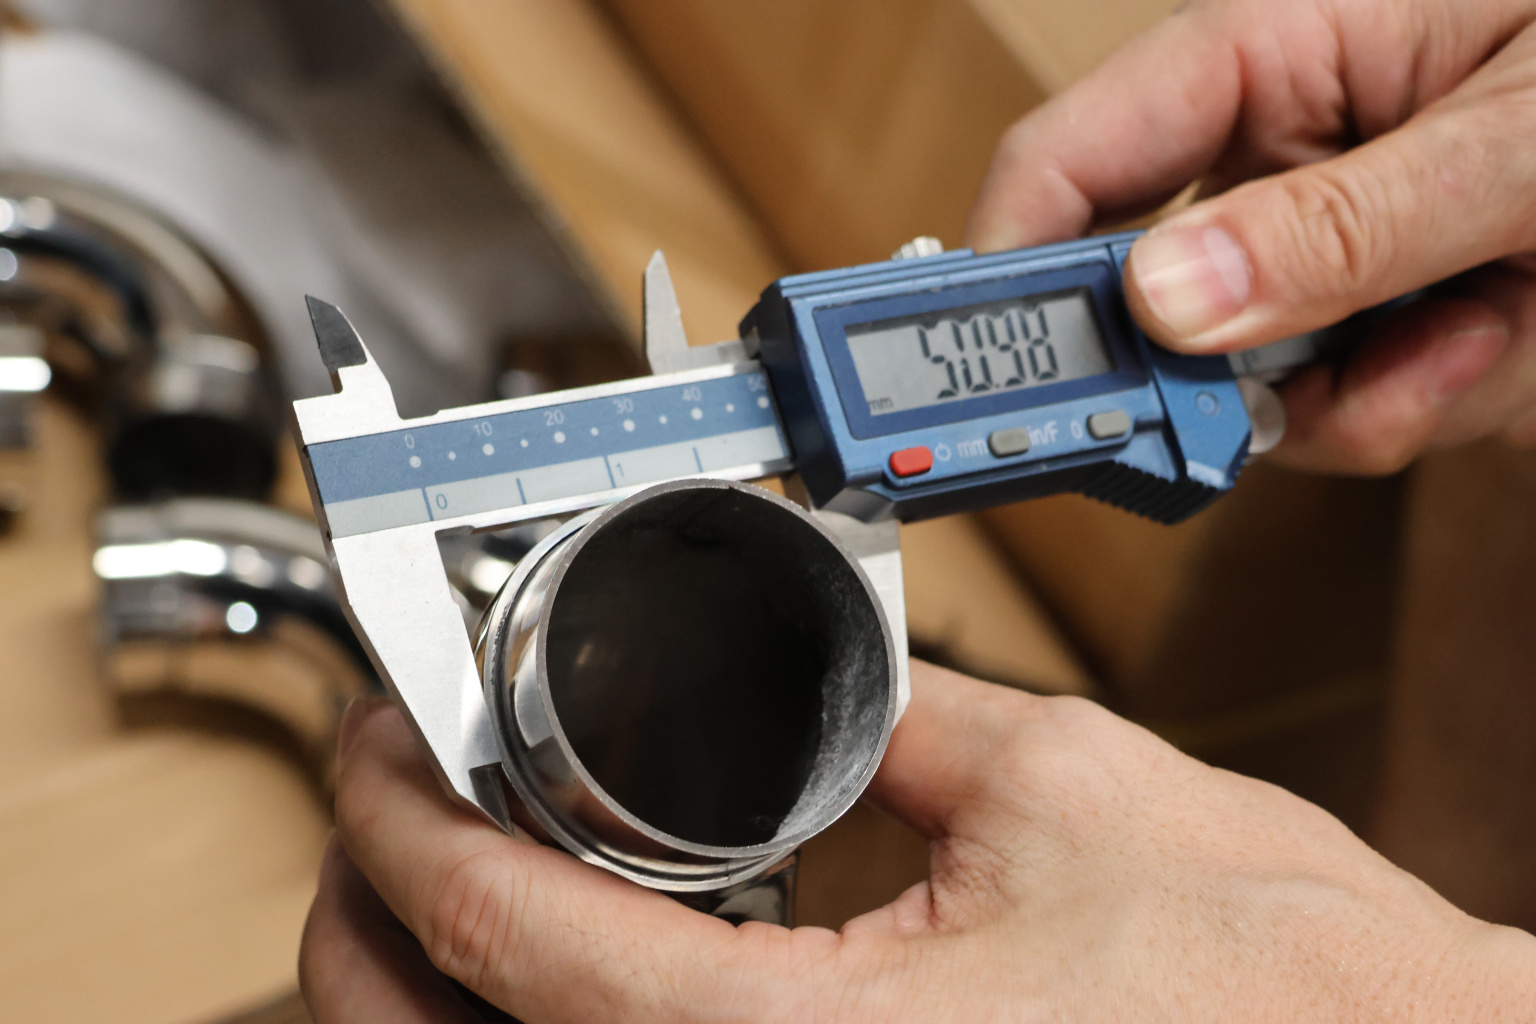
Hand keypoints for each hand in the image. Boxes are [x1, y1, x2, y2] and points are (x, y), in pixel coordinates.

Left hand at [300, 663, 1535, 1021]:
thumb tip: (819, 657)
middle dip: (374, 922)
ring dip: (446, 981)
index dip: (409, 825)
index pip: (518, 943)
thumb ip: (909, 711)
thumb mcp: (1069, 793)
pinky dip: (568, 1016)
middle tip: (380, 801)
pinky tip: (591, 945)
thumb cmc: (1288, 989)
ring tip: (454, 858)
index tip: (377, 744)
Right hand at [969, 0, 1535, 474]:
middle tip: (1270, 405)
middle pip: (1155, 299)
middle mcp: (1283, 148)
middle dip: (1226, 371)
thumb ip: (1346, 221)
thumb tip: (1169, 300)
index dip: (1006, 267)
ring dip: (1374, 386)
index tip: (989, 381)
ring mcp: (1337, 238)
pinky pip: (1360, 398)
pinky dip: (1436, 393)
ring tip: (1492, 321)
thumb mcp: (1527, 131)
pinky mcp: (1395, 305)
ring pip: (1264, 375)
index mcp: (1272, 48)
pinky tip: (1511, 331)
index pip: (1069, 162)